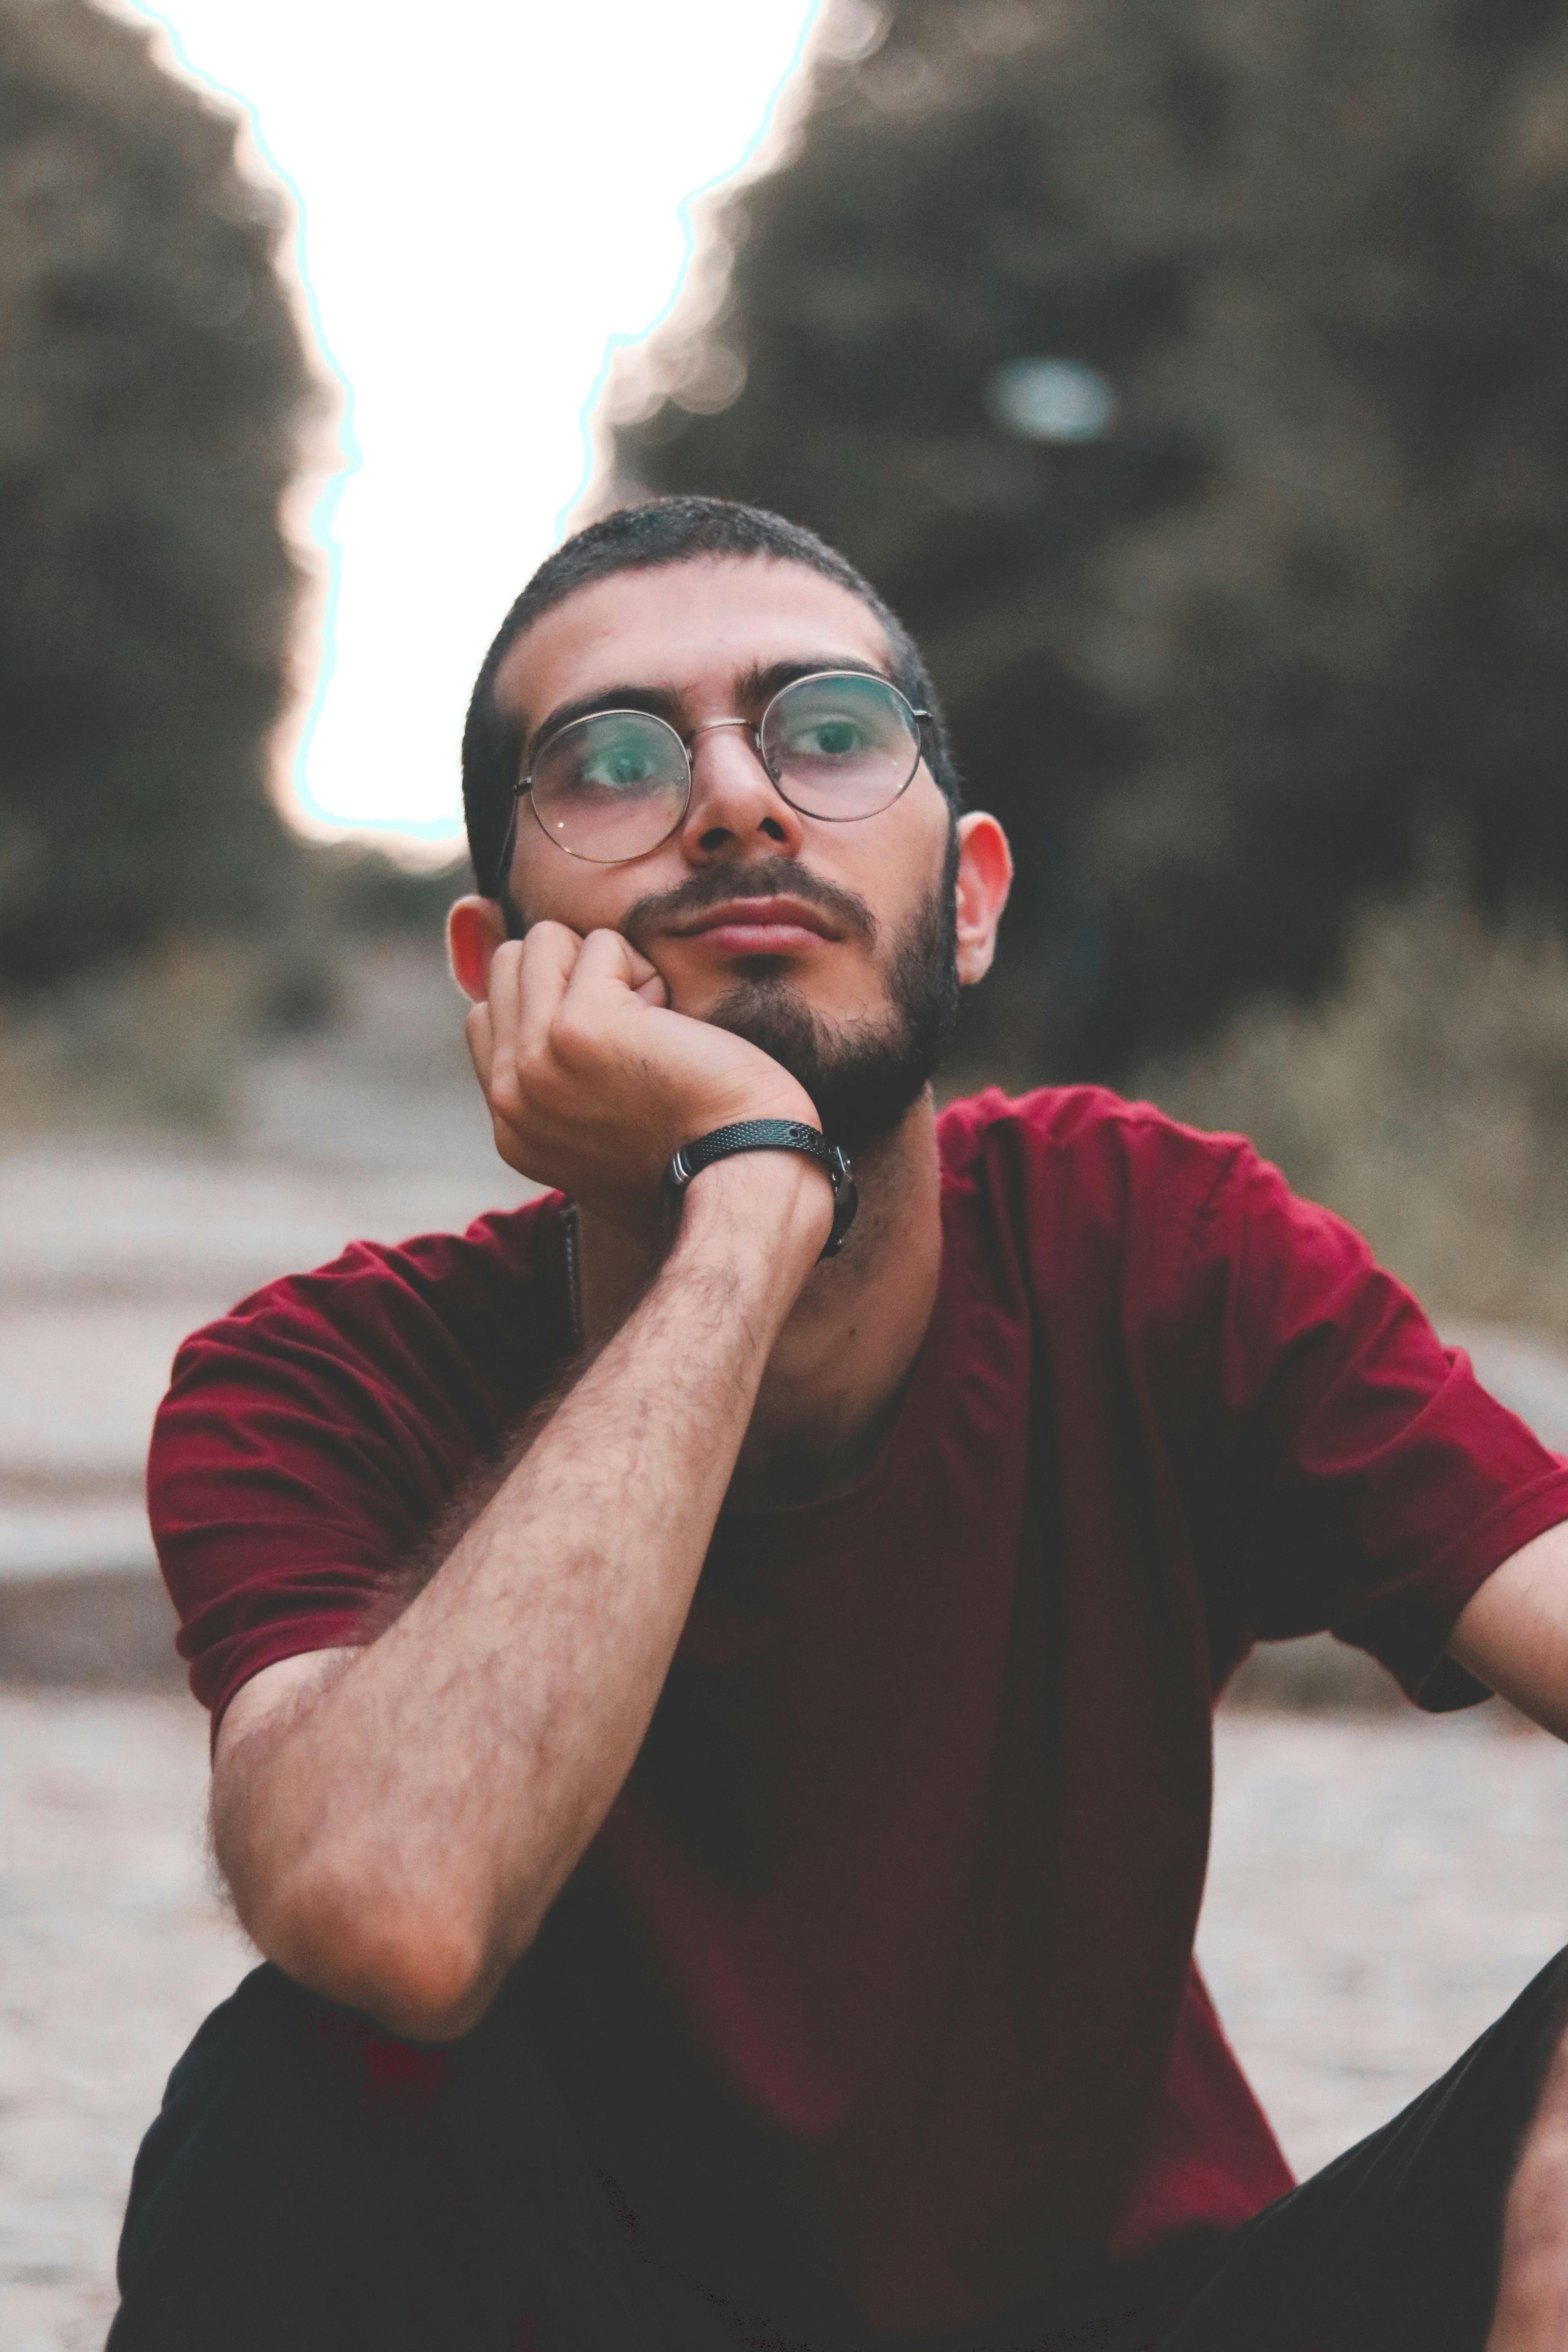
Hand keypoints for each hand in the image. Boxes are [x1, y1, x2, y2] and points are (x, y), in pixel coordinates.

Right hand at [466, 923, 819, 1233]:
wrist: (741, 1174)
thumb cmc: (699, 1149)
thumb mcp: (600, 1129)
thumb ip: (556, 1079)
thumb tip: (541, 1003)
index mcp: (512, 1125)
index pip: (487, 1015)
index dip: (550, 999)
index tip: (611, 1041)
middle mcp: (511, 1095)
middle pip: (509, 967)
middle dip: (573, 975)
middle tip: (634, 1034)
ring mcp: (536, 1059)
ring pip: (544, 942)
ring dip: (607, 968)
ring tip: (649, 1027)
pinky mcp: (578, 1026)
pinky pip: (601, 944)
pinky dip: (646, 971)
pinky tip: (672, 1026)